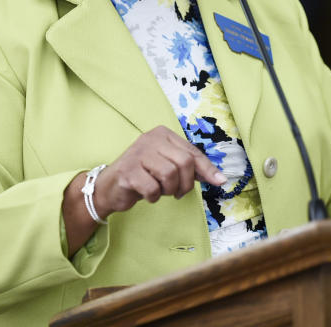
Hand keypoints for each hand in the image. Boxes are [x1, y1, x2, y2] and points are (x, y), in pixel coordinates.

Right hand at [93, 126, 225, 217]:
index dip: (207, 169)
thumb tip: (220, 178)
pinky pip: (152, 188)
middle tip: (178, 192)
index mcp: (163, 134)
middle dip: (186, 183)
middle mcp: (150, 139)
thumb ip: (191, 168)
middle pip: (184, 162)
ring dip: (169, 190)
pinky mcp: (127, 171)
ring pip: (170, 175)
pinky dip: (153, 196)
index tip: (220, 182)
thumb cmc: (144, 175)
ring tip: (161, 191)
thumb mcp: (169, 166)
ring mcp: (138, 153)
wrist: (110, 186)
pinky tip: (147, 194)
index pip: (192, 152)